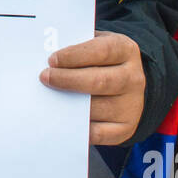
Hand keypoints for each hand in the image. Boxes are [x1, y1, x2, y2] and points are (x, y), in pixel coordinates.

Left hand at [40, 30, 145, 145]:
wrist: (126, 85)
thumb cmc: (102, 62)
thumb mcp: (95, 45)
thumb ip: (76, 47)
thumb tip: (49, 56)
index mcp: (125, 50)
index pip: (102, 51)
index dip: (75, 55)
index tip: (52, 60)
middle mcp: (133, 78)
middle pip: (100, 81)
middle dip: (67, 80)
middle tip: (44, 78)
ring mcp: (131, 105)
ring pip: (97, 108)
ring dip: (69, 106)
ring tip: (49, 100)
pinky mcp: (125, 128)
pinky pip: (99, 133)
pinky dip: (79, 129)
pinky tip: (63, 120)